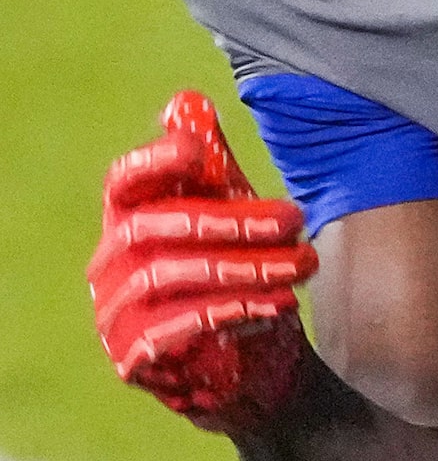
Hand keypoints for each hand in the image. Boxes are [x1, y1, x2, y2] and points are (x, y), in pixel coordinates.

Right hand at [87, 92, 316, 433]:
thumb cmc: (233, 272)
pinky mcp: (136, 359)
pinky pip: (171, 331)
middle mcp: (112, 265)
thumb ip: (211, 166)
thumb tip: (185, 102)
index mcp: (131, 220)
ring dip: (244, 268)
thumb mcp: (230, 214)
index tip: (199, 151)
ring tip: (302, 265)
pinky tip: (277, 304)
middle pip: (154, 228)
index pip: (123, 183)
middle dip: (231, 221)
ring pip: (167, 277)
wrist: (251, 357)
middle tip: (295, 219)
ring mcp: (116, 314)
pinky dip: (229, 312)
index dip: (154, 162)